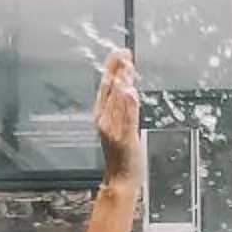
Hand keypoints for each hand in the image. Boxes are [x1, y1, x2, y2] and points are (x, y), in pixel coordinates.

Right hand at [93, 49, 141, 186]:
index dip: (112, 67)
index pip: (105, 86)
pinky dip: (128, 105)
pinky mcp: (124, 138)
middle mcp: (104, 120)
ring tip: (128, 66)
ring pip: (118, 101)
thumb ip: (120, 105)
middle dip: (117, 69)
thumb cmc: (120, 154)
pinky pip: (126, 118)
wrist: (119, 179)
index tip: (119, 52)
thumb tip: (125, 84)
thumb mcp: (117, 126)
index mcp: (101, 115)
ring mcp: (113, 129)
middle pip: (110, 90)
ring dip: (122, 82)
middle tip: (124, 52)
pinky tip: (130, 92)